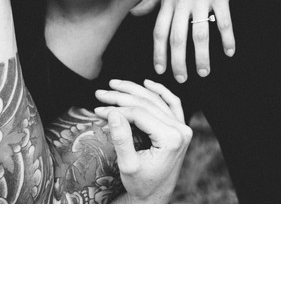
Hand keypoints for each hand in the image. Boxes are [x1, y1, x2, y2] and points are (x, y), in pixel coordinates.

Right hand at [94, 79, 192, 203]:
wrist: (154, 197)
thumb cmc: (140, 184)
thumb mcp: (128, 165)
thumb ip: (121, 139)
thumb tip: (112, 112)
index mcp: (172, 139)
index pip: (140, 114)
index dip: (116, 109)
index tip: (97, 109)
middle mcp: (181, 130)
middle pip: (147, 104)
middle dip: (121, 96)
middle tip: (99, 93)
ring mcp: (183, 128)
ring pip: (157, 100)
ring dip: (134, 90)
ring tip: (113, 84)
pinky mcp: (180, 129)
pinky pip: (172, 104)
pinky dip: (160, 91)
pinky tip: (146, 83)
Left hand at [131, 0, 234, 80]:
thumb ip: (151, 0)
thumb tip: (134, 14)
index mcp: (168, 1)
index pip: (159, 31)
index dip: (158, 52)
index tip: (159, 69)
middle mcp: (182, 3)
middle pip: (177, 37)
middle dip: (177, 61)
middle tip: (181, 79)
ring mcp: (202, 0)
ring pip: (199, 34)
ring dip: (201, 56)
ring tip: (203, 72)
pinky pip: (224, 21)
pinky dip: (227, 39)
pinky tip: (228, 52)